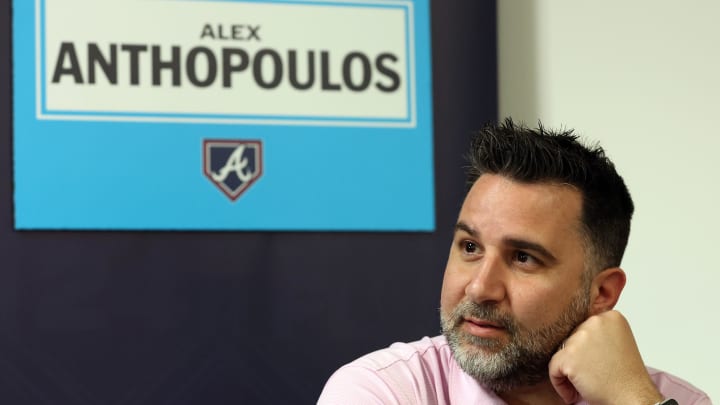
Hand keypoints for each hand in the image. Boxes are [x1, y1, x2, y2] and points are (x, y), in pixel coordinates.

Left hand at [548, 310, 663, 404]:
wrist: (633, 397)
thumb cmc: (626, 377)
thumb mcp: (617, 342)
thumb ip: (597, 334)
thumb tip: (574, 335)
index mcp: (610, 317)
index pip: (583, 328)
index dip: (586, 349)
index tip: (595, 362)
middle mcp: (595, 322)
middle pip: (570, 339)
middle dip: (576, 359)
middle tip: (591, 374)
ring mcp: (581, 338)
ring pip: (561, 353)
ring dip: (568, 370)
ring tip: (586, 383)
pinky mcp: (569, 356)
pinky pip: (553, 369)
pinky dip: (560, 384)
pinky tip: (574, 393)